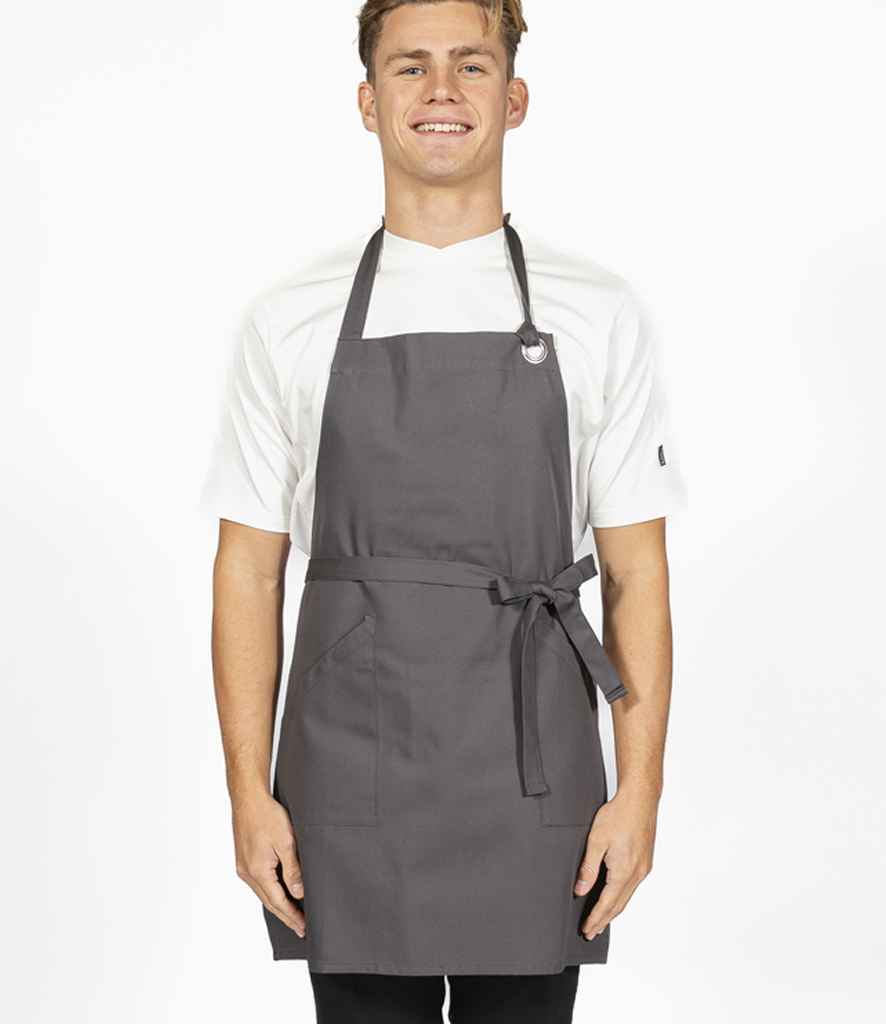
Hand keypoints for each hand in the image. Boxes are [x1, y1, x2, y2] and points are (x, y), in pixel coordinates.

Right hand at [232, 791, 305, 936]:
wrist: (248, 798)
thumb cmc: (267, 815)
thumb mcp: (286, 842)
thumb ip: (293, 869)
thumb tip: (299, 893)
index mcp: (257, 871)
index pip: (278, 902)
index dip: (292, 916)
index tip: (303, 928)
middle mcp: (247, 873)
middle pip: (269, 902)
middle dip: (285, 915)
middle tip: (300, 928)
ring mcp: (243, 866)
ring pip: (263, 892)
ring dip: (278, 904)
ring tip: (293, 914)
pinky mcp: (244, 859)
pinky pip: (259, 882)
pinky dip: (270, 891)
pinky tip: (279, 892)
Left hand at [574, 789, 657, 938]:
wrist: (640, 799)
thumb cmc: (618, 815)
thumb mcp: (596, 840)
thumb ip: (588, 868)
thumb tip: (580, 890)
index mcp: (624, 871)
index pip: (607, 904)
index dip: (596, 918)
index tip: (587, 930)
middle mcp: (637, 873)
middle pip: (618, 905)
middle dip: (604, 920)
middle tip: (591, 932)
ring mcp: (644, 868)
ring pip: (627, 897)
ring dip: (613, 911)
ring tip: (602, 920)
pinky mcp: (646, 861)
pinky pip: (632, 886)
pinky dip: (622, 897)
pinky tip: (615, 897)